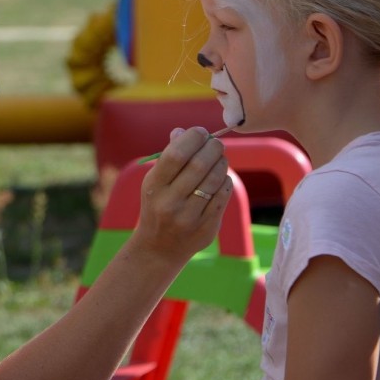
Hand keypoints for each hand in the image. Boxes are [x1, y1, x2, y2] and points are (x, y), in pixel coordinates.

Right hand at [134, 126, 231, 260]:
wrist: (158, 248)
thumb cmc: (157, 206)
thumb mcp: (154, 183)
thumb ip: (168, 157)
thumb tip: (183, 131)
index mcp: (154, 187)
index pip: (175, 154)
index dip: (192, 138)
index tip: (200, 132)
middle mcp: (169, 202)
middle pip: (199, 165)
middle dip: (212, 148)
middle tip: (216, 143)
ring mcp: (189, 218)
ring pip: (215, 180)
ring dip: (221, 163)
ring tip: (220, 159)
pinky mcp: (206, 228)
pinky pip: (223, 196)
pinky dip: (225, 182)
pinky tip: (221, 179)